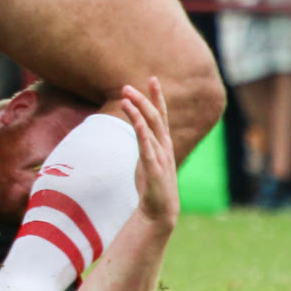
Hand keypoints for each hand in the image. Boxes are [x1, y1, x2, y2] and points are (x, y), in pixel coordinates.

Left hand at [119, 78, 178, 225]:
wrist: (160, 212)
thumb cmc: (153, 184)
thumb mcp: (149, 158)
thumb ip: (146, 141)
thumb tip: (137, 126)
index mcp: (163, 143)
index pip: (161, 115)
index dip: (157, 97)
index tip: (152, 78)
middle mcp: (164, 147)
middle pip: (155, 117)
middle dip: (143, 99)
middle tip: (127, 85)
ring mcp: (160, 158)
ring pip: (150, 129)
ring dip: (138, 111)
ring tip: (126, 97)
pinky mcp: (154, 170)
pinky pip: (147, 148)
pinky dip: (142, 132)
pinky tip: (136, 120)